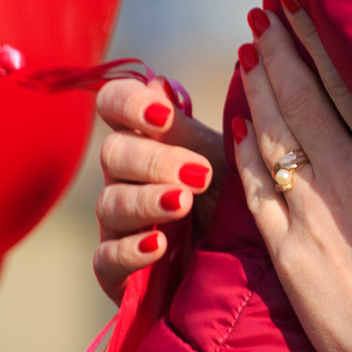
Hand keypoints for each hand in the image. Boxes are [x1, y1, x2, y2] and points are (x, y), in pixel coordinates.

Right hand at [91, 78, 225, 302]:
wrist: (244, 262)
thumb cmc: (230, 202)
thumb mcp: (223, 163)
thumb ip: (189, 130)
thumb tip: (158, 84)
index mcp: (147, 139)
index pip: (113, 104)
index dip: (128, 103)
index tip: (162, 116)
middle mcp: (124, 175)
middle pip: (113, 153)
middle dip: (155, 160)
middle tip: (200, 174)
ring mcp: (117, 222)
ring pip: (110, 204)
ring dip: (147, 201)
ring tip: (183, 204)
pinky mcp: (115, 268)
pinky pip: (106, 257)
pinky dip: (130, 250)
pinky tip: (158, 245)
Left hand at [235, 0, 351, 351]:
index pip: (350, 77)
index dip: (322, 33)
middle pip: (305, 90)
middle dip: (283, 43)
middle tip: (269, 8)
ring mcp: (313, 212)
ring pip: (275, 130)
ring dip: (260, 83)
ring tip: (254, 47)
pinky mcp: (287, 251)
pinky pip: (255, 186)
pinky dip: (245, 147)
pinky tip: (241, 124)